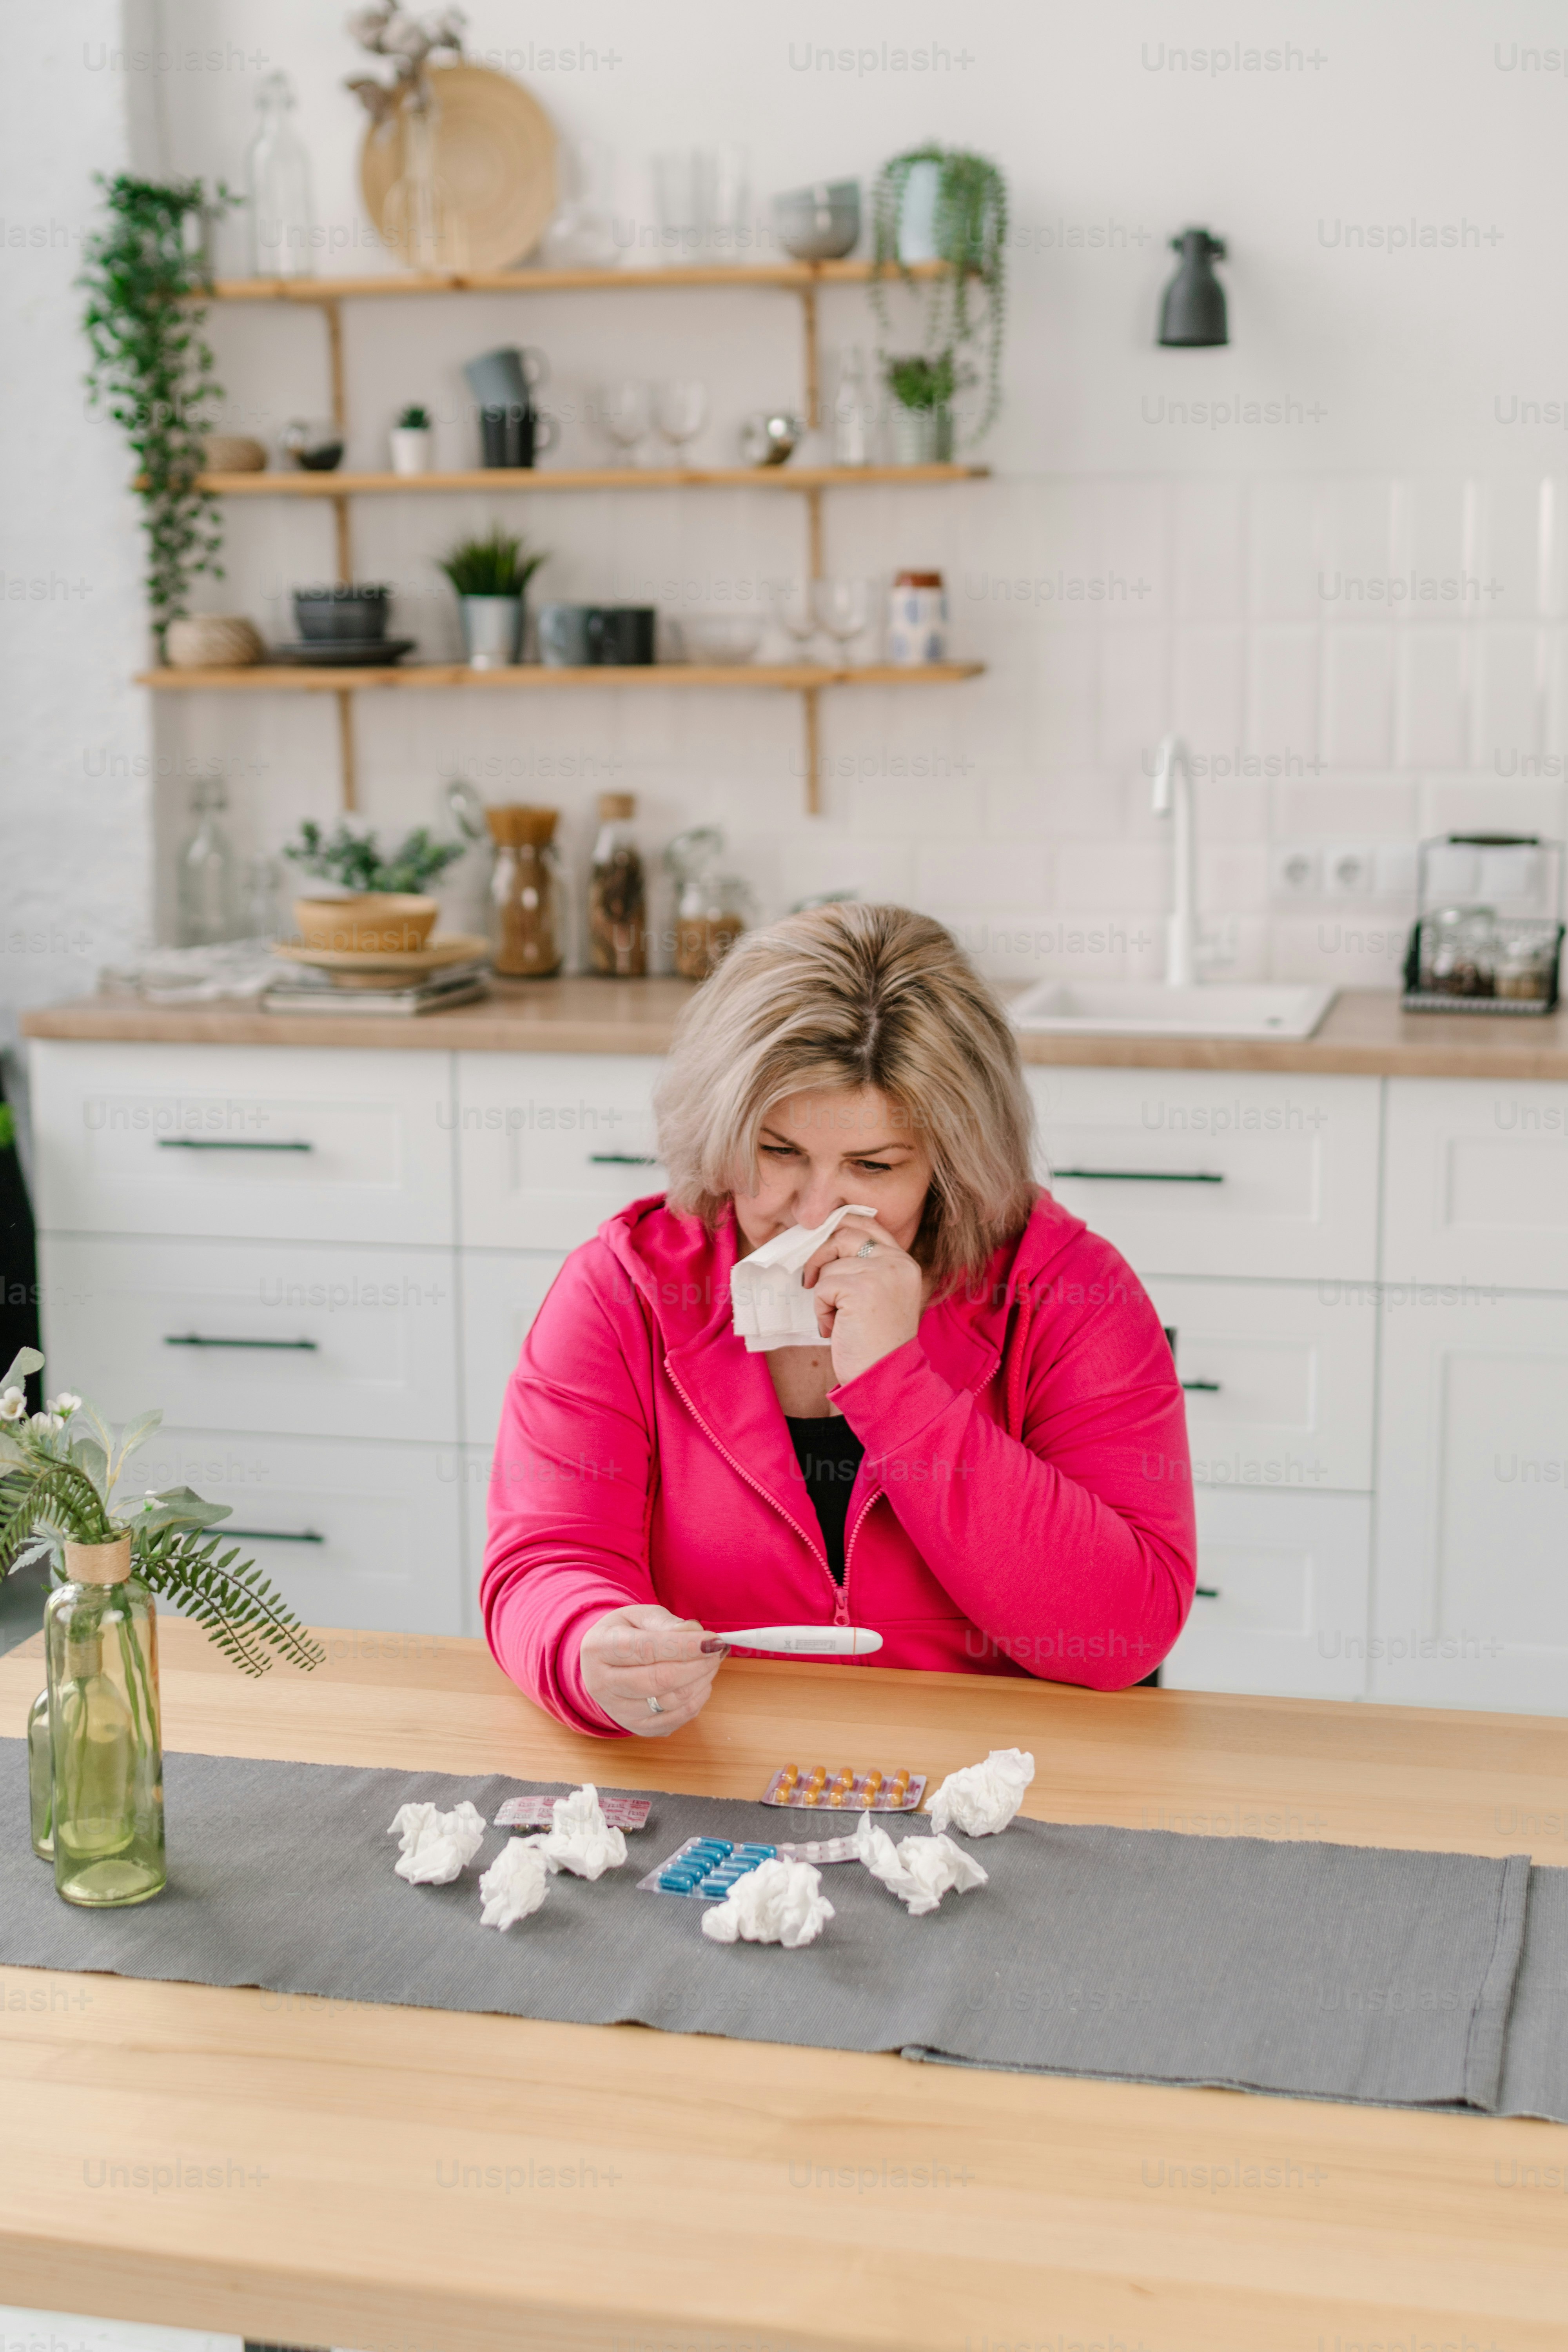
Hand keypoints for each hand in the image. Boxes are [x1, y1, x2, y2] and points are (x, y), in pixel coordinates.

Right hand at [578, 1603, 728, 1737]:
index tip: (713, 1639)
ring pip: (672, 1702)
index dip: (685, 1646)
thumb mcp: (640, 1616)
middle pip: (660, 1680)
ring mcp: (619, 1711)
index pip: (646, 1649)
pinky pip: (677, 1719)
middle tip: (717, 1650)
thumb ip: (667, 1624)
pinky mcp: (638, 1727)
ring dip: (701, 1681)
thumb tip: (695, 1633)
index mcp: (599, 1648)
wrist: (603, 1664)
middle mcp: (602, 1684)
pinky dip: (697, 1700)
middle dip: (698, 1664)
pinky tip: (699, 1681)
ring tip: (710, 1661)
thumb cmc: (625, 1634)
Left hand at [802, 1213, 922, 1388]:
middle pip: (843, 1234)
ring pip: (830, 1265)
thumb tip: (824, 1243)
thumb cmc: (875, 1343)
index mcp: (904, 1262)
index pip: (867, 1223)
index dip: (839, 1228)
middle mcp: (897, 1263)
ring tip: (837, 1320)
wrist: (885, 1378)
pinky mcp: (861, 1288)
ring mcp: (881, 1273)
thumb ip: (864, 1268)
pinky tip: (834, 1328)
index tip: (822, 1246)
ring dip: (824, 1294)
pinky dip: (821, 1310)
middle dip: (820, 1256)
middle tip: (811, 1281)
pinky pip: (823, 1287)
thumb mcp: (879, 1297)